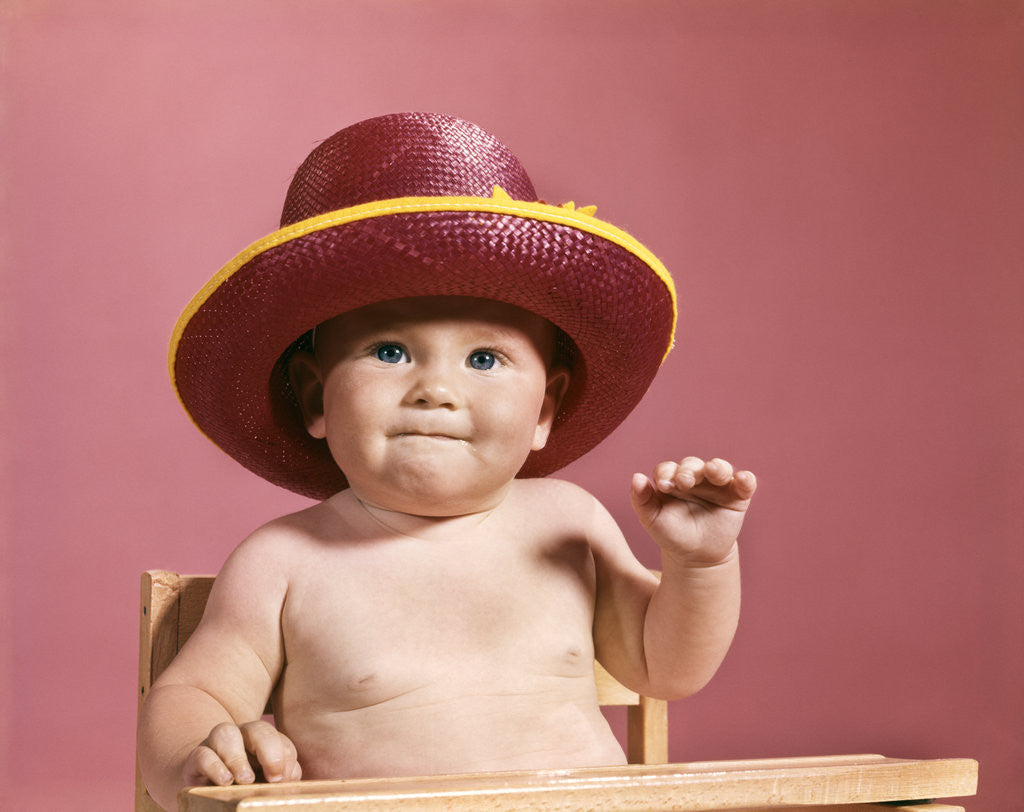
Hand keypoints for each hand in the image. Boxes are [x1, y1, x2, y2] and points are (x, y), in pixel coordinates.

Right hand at [183, 720, 301, 787]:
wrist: (204, 795)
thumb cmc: (242, 788)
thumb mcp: (264, 783)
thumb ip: (281, 776)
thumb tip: (290, 775)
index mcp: (261, 742)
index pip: (279, 739)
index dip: (285, 755)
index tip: (284, 779)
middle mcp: (239, 738)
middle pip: (257, 728)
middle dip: (269, 749)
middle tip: (274, 777)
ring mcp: (215, 745)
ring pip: (225, 732)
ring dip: (238, 757)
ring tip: (246, 780)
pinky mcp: (194, 760)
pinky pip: (202, 754)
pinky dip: (215, 767)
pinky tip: (225, 782)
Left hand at [630, 457, 755, 565]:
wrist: (697, 556)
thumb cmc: (672, 534)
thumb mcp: (652, 520)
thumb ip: (642, 500)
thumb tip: (636, 477)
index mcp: (672, 480)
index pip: (668, 469)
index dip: (665, 473)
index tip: (663, 486)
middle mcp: (695, 477)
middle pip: (693, 465)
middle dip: (689, 471)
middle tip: (684, 481)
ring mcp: (717, 485)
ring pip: (719, 468)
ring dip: (717, 468)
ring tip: (713, 471)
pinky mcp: (737, 495)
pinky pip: (745, 483)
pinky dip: (746, 479)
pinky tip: (744, 479)